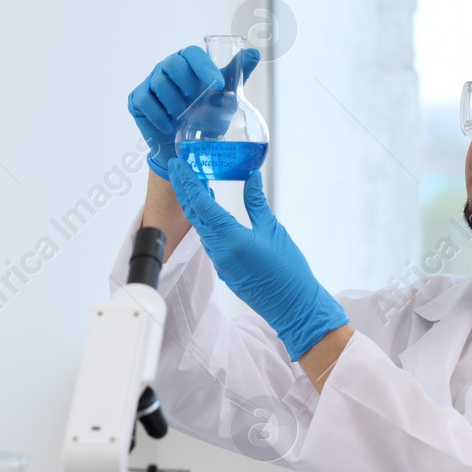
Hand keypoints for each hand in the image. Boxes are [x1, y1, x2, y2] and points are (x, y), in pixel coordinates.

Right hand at [129, 46, 259, 178]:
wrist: (184, 148)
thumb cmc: (205, 117)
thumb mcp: (224, 97)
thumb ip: (237, 75)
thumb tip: (255, 54)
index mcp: (187, 62)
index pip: (192, 53)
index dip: (204, 66)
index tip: (218, 84)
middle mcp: (166, 68)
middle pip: (172, 64)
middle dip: (187, 84)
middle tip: (195, 102)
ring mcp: (150, 82)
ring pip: (159, 83)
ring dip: (174, 103)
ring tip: (183, 117)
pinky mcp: (137, 99)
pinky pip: (145, 101)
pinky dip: (159, 116)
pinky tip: (170, 126)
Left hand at [166, 158, 348, 358]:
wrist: (293, 307)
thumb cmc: (288, 270)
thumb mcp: (273, 230)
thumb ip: (256, 202)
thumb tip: (250, 177)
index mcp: (230, 238)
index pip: (201, 204)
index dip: (188, 182)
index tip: (179, 164)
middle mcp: (219, 251)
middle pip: (194, 215)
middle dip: (184, 190)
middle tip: (179, 167)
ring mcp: (219, 262)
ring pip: (200, 228)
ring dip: (194, 205)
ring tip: (194, 183)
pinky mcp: (224, 269)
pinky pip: (209, 240)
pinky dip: (206, 221)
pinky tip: (210, 210)